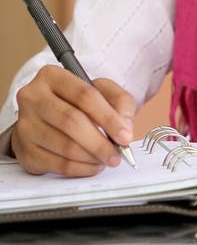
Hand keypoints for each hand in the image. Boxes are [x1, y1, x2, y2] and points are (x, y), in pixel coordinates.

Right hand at [11, 65, 135, 176]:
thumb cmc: (78, 102)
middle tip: (117, 155)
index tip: (125, 136)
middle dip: (100, 143)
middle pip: (71, 121)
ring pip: (64, 146)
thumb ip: (120, 102)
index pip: (84, 95)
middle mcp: (32, 97)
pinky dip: (80, 169)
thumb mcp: (103, 91)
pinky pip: (56, 164)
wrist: (50, 117)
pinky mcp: (24, 150)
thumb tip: (124, 127)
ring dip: (92, 157)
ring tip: (106, 159)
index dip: (108, 118)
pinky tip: (92, 165)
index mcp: (51, 76)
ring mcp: (25, 125)